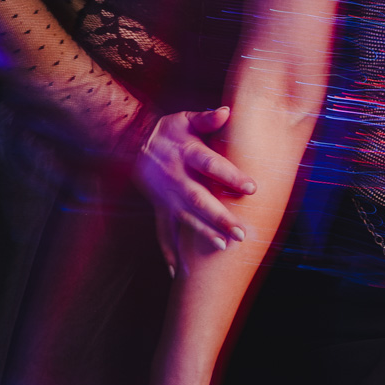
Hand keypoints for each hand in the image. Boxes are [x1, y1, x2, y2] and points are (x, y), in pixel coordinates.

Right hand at [134, 107, 256, 274]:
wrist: (133, 143)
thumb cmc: (169, 131)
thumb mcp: (185, 119)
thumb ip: (206, 119)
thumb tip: (226, 111)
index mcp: (186, 153)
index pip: (210, 165)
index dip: (229, 176)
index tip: (252, 187)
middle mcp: (175, 178)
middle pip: (198, 199)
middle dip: (218, 217)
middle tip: (240, 232)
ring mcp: (165, 196)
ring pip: (185, 218)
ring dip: (203, 234)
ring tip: (222, 247)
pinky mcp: (159, 208)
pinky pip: (163, 233)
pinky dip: (170, 253)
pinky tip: (180, 272)